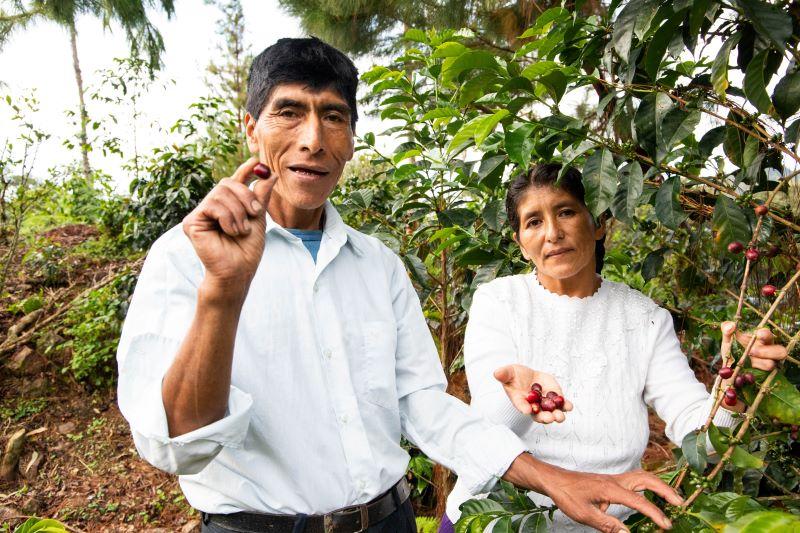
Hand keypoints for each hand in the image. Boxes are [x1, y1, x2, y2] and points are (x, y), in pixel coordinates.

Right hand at [182, 157, 276, 293]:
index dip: (244, 169)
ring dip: (238, 212)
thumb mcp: (258, 219)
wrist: (238, 271)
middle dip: (245, 196)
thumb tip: (270, 174)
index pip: (234, 182)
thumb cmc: (247, 250)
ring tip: (241, 230)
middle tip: (256, 212)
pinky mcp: (192, 222)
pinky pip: (212, 206)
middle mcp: (212, 207)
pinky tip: (231, 231)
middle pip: (227, 183)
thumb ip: (261, 196)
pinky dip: (227, 218)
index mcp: (227, 206)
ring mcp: (200, 214)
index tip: (256, 161)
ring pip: (220, 194)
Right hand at [494, 364, 572, 423]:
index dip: (523, 407)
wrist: (527, 376)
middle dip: (544, 417)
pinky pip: (561, 404)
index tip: (527, 410)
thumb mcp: (508, 372)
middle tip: (549, 418)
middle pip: (538, 415)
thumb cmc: (514, 376)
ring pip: (551, 412)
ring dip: (556, 415)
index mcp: (519, 400)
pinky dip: (565, 406)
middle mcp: (533, 405)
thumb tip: (496, 373)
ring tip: (560, 417)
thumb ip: (504, 374)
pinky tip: (569, 406)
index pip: (521, 405)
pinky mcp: (554, 398)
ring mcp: (545, 403)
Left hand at [504, 454, 682, 531]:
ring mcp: (615, 479)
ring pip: (643, 476)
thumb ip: (608, 525)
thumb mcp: (585, 514)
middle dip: (665, 490)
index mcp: (610, 488)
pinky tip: (652, 494)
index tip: (666, 525)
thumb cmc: (568, 495)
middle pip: (646, 479)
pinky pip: (635, 479)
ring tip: (673, 498)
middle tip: (680, 503)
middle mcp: (615, 480)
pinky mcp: (612, 481)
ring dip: (659, 485)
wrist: (556, 480)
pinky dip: (649, 484)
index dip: (654, 513)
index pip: (638, 501)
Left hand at [721, 321, 787, 370]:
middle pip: (780, 351)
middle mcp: (768, 351)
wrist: (728, 368)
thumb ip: (727, 329)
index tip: (759, 334)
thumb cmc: (732, 348)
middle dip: (767, 352)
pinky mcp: (762, 375)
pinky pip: (763, 376)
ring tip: (749, 362)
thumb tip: (732, 325)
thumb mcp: (727, 339)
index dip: (765, 334)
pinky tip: (745, 372)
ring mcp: (767, 364)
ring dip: (760, 363)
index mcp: (761, 339)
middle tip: (752, 351)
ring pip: (772, 364)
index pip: (768, 335)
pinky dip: (753, 375)